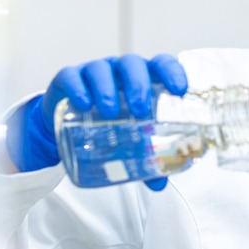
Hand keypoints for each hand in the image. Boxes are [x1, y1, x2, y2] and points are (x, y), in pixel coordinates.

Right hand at [6, 54, 187, 191]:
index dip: (172, 72)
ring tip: (110, 113)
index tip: (180, 90)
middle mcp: (119, 71)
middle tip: (140, 109)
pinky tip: (82, 104)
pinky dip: (77, 89)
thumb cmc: (109, 123)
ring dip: (107, 89)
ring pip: (101, 69)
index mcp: (142, 79)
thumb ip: (145, 158)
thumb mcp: (129, 139)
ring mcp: (93, 72)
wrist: (69, 123)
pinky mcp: (68, 79)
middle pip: (131, 65)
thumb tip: (159, 183)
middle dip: (138, 84)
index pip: (161, 64)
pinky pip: (72, 77)